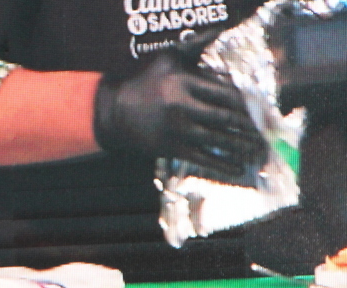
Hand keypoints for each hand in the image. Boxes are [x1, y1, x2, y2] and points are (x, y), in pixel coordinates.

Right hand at [93, 29, 267, 176]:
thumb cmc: (143, 82)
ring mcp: (176, 130)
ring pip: (218, 140)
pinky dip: (222, 165)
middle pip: (226, 119)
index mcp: (184, 84)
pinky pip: (202, 158)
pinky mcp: (170, 148)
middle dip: (249, 128)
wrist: (113, 112)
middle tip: (266, 134)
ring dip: (242, 147)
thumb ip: (194, 46)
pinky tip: (237, 168)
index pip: (226, 94)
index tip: (262, 111)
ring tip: (258, 151)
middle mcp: (182, 107)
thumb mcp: (167, 59)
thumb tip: (218, 29)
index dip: (248, 104)